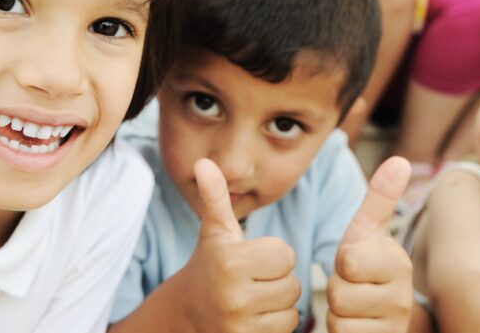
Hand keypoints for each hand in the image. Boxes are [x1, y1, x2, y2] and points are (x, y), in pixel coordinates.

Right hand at [179, 158, 299, 331]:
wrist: (187, 315)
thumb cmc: (210, 265)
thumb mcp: (215, 232)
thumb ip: (215, 197)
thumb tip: (203, 163)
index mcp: (229, 261)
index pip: (285, 254)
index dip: (272, 254)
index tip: (250, 258)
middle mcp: (234, 296)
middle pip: (292, 284)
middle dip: (277, 280)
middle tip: (251, 280)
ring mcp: (240, 326)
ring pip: (292, 310)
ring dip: (278, 304)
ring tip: (253, 298)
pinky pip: (287, 330)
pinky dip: (275, 324)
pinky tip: (255, 318)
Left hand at [327, 156, 412, 331]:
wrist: (383, 319)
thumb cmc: (368, 269)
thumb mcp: (368, 233)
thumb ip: (380, 198)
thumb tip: (400, 159)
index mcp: (398, 263)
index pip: (348, 260)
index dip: (342, 263)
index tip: (356, 264)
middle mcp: (403, 297)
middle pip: (339, 292)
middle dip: (338, 290)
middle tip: (353, 287)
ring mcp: (394, 325)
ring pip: (339, 319)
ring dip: (338, 314)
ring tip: (355, 308)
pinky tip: (357, 327)